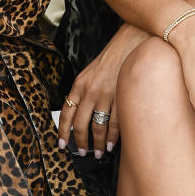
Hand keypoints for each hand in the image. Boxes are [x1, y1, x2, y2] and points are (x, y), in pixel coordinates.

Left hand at [58, 25, 148, 156]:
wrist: (132, 42)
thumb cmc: (112, 58)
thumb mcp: (90, 72)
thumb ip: (83, 91)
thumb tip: (79, 112)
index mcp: (79, 84)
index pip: (67, 113)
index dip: (63, 132)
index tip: (62, 145)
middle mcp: (90, 91)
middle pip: (81, 125)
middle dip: (80, 143)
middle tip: (83, 153)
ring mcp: (106, 95)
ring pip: (98, 127)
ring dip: (98, 144)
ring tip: (99, 153)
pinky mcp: (122, 97)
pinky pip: (116, 123)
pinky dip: (114, 137)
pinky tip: (113, 145)